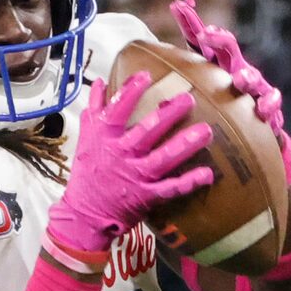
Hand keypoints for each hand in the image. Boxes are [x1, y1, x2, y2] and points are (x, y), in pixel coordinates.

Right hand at [47, 70, 213, 258]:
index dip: (131, 92)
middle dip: (169, 114)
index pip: (117, 111)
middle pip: (147, 130)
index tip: (147, 76)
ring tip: (206, 131)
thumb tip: (100, 83)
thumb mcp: (86, 140)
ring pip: (163, 157)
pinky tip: (207, 174)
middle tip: (188, 99)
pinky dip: (189, 182)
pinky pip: (170, 188)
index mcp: (105, 139)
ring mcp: (135, 176)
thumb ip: (94, 111)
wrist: (83, 215)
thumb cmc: (88, 175)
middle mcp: (121, 155)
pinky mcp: (146, 196)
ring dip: (185, 144)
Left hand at [172, 0, 290, 184]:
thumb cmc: (214, 112)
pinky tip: (263, 110)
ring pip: (252, 75)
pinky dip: (269, 104)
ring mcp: (253, 86)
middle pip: (228, 48)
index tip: (176, 6)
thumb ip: (166, 91)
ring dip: (248, 75)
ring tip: (241, 79)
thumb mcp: (190, 101)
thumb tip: (127, 83)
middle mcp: (233, 70)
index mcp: (212, 66)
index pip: (200, 41)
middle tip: (208, 34)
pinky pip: (271, 102)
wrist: (247, 135)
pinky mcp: (267, 106)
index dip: (189, 22)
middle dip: (219, 39)